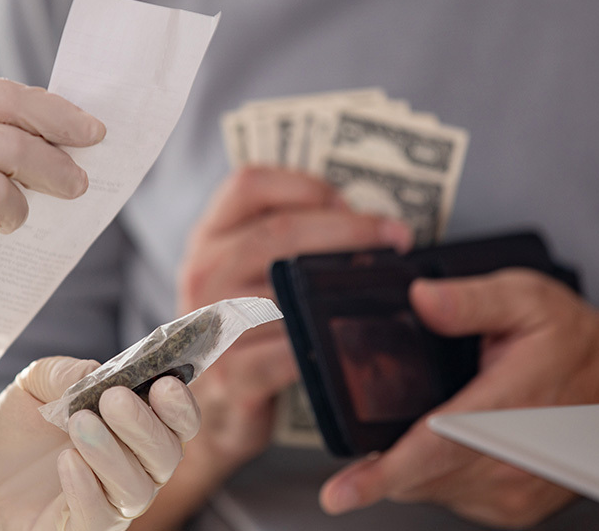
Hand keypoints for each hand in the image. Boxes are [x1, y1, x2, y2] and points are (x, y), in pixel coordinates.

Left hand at [0, 356, 200, 530]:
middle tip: (114, 399)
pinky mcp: (82, 529)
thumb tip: (95, 372)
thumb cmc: (20, 426)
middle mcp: (136, 467)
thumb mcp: (36, 384)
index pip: (179, 422)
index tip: (164, 384)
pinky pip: (100, 517)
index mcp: (138, 427)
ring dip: (112, 453)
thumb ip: (67, 373)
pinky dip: (87, 488)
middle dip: (144, 425)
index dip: (180, 406)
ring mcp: (112, 502)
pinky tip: (67, 461)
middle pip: (167, 455)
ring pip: (138, 488)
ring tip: (80, 424)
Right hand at [175, 167, 412, 475]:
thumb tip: (368, 223)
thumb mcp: (250, 276)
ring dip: (345, 285)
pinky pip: (288, 351)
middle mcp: (202, 274)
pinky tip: (359, 336)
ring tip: (390, 284)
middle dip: (347, 229)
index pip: (248, 185)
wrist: (215, 414)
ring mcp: (212, 326)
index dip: (304, 184)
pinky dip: (328, 340)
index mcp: (208, 238)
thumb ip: (288, 242)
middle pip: (277, 231)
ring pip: (285, 289)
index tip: (349, 201)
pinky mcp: (233, 376)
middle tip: (396, 237)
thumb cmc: (251, 333)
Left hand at [319, 269, 598, 528]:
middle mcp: (510, 461)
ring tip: (433, 416)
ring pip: (431, 489)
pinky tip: (453, 439)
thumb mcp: (525, 299)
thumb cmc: (579, 344)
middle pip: (419, 474)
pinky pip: (452, 496)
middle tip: (379, 423)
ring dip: (412, 463)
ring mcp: (513, 491)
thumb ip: (467, 299)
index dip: (380, 475)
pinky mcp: (513, 508)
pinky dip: (438, 473)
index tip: (340, 493)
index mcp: (508, 408)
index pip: (432, 449)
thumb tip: (420, 299)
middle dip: (385, 456)